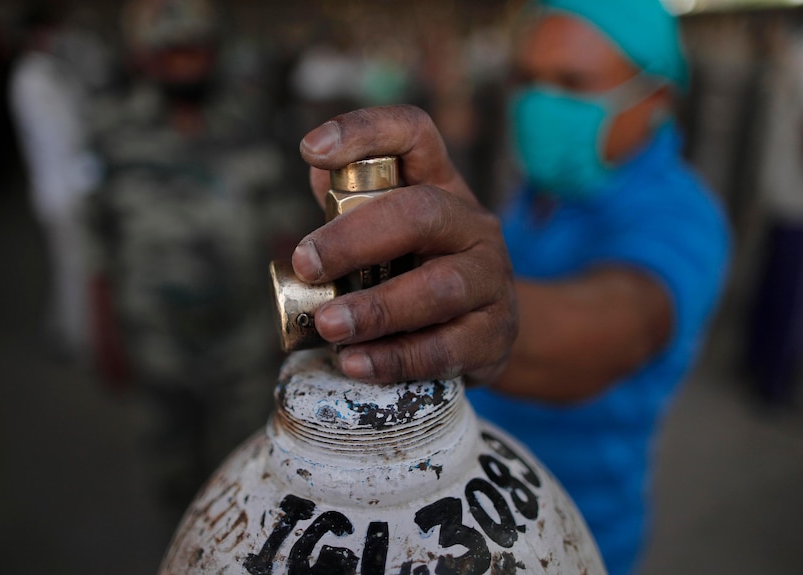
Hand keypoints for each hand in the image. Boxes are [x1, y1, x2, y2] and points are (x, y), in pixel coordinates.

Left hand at [293, 105, 516, 386]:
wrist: (485, 332)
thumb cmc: (419, 273)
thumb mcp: (390, 234)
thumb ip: (351, 205)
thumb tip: (317, 170)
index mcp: (440, 186)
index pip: (414, 134)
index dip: (364, 131)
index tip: (310, 149)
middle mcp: (472, 224)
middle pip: (423, 212)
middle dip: (357, 238)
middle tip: (307, 264)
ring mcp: (491, 279)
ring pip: (440, 287)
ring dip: (377, 308)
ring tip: (329, 326)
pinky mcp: (495, 334)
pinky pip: (446, 348)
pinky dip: (396, 358)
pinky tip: (355, 363)